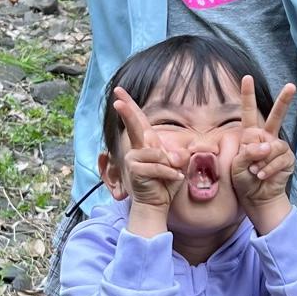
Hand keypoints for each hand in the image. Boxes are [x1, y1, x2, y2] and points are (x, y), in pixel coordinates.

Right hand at [111, 88, 188, 221]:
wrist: (157, 204)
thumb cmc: (166, 184)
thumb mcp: (179, 166)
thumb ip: (180, 155)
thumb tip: (175, 155)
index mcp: (148, 143)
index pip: (139, 121)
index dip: (130, 105)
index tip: (119, 91)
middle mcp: (139, 148)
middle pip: (134, 125)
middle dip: (127, 112)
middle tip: (117, 100)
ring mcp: (134, 158)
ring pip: (157, 154)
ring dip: (170, 165)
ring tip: (173, 174)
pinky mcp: (134, 169)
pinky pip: (157, 166)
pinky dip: (169, 174)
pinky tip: (174, 180)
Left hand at [232, 75, 296, 229]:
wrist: (257, 198)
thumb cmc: (243, 181)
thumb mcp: (236, 165)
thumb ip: (247, 152)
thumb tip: (267, 146)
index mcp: (250, 135)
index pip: (249, 112)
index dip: (248, 95)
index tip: (247, 78)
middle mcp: (266, 138)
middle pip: (276, 116)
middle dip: (284, 101)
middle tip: (291, 86)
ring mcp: (278, 148)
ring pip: (273, 146)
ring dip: (262, 160)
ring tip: (255, 172)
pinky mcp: (287, 159)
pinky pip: (279, 158)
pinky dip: (269, 168)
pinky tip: (262, 175)